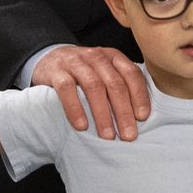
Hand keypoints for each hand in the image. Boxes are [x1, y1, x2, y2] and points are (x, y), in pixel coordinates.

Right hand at [32, 46, 148, 140]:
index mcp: (113, 56)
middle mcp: (96, 56)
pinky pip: (67, 89)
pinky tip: (82, 126)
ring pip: (93, 86)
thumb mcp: (104, 72)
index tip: (142, 117)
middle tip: (128, 135)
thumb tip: (141, 115)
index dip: (139, 95)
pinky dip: (75, 108)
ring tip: (108, 135)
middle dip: (123, 111)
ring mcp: (75, 62)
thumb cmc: (84, 72)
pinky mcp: (56, 71)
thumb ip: (121, 84)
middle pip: (114, 83)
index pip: (131, 73)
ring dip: (102, 113)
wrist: (49, 59)